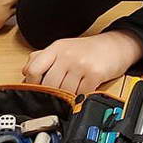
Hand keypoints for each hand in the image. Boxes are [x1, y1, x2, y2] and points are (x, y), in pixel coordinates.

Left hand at [22, 30, 142, 95]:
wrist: (116, 45)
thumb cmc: (89, 50)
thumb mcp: (64, 48)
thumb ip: (43, 58)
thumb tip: (25, 73)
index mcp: (56, 48)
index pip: (33, 68)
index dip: (31, 83)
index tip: (35, 90)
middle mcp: (67, 54)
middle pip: (48, 83)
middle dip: (51, 93)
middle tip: (54, 97)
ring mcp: (81, 64)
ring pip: (64, 90)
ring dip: (66, 97)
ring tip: (70, 93)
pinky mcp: (95, 73)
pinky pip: (81, 93)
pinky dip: (80, 97)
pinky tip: (82, 92)